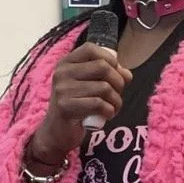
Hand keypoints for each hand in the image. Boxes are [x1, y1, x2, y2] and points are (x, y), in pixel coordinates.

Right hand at [30, 45, 132, 163]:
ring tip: (113, 108)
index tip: (115, 73)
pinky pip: (99, 104)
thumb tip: (127, 74)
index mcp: (66, 63)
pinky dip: (109, 111)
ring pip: (104, 87)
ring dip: (116, 100)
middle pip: (102, 67)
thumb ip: (107, 77)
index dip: (109, 59)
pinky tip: (107, 115)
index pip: (91, 48)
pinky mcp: (66, 107)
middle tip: (117, 95)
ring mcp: (62, 89)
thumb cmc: (77, 107)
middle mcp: (62, 73)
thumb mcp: (90, 88)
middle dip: (118, 82)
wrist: (56, 133)